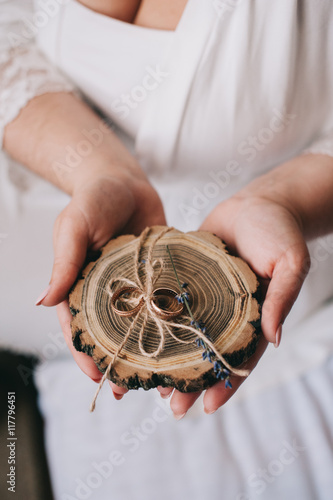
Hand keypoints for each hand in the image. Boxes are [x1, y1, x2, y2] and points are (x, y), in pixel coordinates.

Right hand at [38, 167, 165, 396]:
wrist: (125, 181)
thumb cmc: (93, 199)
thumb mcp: (75, 227)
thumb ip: (64, 262)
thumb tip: (42, 301)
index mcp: (83, 286)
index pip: (80, 327)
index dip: (86, 354)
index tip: (97, 379)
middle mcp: (110, 292)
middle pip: (113, 335)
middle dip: (120, 363)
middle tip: (130, 392)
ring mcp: (137, 286)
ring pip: (142, 326)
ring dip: (150, 352)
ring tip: (163, 379)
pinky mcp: (160, 276)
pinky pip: (166, 303)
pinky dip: (173, 324)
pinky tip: (186, 343)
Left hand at [160, 191, 309, 416]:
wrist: (258, 202)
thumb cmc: (279, 231)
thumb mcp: (290, 262)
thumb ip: (283, 297)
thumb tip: (274, 338)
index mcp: (255, 316)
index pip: (240, 357)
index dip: (226, 383)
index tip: (208, 408)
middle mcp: (228, 313)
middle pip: (208, 354)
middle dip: (192, 382)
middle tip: (171, 407)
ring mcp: (206, 298)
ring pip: (186, 335)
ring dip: (171, 359)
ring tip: (150, 383)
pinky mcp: (188, 278)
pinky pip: (171, 303)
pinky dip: (159, 322)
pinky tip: (141, 336)